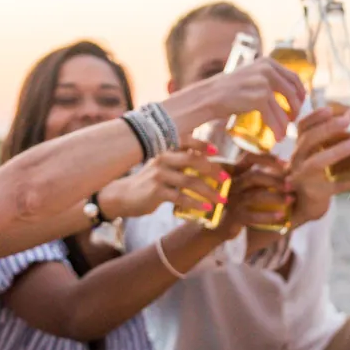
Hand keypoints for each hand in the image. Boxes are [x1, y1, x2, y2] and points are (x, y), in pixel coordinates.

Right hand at [98, 146, 224, 219]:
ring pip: (190, 180)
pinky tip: (206, 208)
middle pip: (193, 160)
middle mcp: (163, 159)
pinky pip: (181, 197)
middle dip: (213, 170)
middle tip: (226, 180)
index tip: (217, 152)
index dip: (202, 144)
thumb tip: (206, 160)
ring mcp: (159, 175)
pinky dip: (196, 203)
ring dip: (209, 191)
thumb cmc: (148, 182)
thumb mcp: (162, 166)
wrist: (123, 196)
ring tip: (221, 199)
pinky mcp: (156, 191)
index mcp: (166, 150)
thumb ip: (180, 161)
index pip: (186, 141)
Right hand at [164, 57, 304, 142]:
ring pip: (285, 107)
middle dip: (295, 109)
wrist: (206, 97)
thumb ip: (267, 80)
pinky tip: (277, 137)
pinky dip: (278, 129)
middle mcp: (267, 68)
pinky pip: (275, 117)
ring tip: (283, 134)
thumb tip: (290, 93)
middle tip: (292, 121)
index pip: (293, 77)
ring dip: (286, 124)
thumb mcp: (250, 77)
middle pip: (294, 92)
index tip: (299, 106)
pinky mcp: (260, 97)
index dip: (300, 94)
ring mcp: (264, 82)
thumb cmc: (226, 91)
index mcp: (267, 61)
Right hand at [218, 156, 289, 242]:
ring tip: (291, 199)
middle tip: (291, 185)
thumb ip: (259, 178)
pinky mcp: (234, 217)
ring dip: (276, 197)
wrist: (220, 226)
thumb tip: (287, 169)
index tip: (286, 163)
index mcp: (234, 173)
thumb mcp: (245, 188)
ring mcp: (231, 201)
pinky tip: (281, 216)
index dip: (267, 158)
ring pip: (255, 196)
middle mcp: (231, 185)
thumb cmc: (239, 204)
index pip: (249, 158)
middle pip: (254, 176)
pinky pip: (253, 216)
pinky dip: (269, 216)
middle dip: (275, 180)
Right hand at [288, 106, 349, 223]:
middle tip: (347, 120)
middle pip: (308, 140)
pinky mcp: (316, 193)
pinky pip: (336, 186)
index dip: (314, 116)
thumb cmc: (315, 171)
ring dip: (335, 152)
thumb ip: (328, 135)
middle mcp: (297, 160)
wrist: (304, 203)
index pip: (302, 126)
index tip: (330, 109)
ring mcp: (304, 177)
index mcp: (299, 146)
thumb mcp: (315, 152)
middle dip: (327, 128)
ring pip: (316, 163)